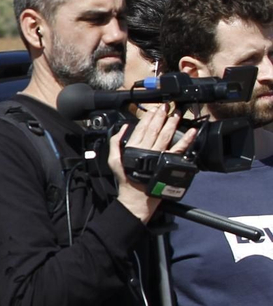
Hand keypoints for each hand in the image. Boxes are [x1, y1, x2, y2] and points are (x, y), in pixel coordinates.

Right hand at [110, 108, 193, 222]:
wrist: (136, 198)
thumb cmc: (126, 180)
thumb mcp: (113, 161)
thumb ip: (115, 143)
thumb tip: (122, 128)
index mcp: (133, 148)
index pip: (141, 128)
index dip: (148, 117)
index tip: (154, 109)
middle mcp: (147, 150)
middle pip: (155, 129)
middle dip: (161, 116)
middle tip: (167, 107)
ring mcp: (158, 155)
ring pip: (166, 136)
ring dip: (172, 124)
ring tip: (177, 114)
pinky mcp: (168, 162)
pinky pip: (179, 149)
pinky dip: (186, 140)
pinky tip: (191, 132)